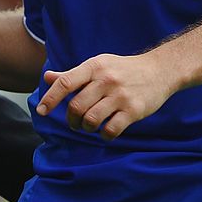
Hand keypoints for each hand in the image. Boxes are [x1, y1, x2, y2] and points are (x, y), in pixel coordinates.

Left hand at [35, 52, 177, 140]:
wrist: (160, 70)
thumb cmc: (122, 69)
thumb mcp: (97, 65)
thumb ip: (72, 74)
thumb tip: (47, 77)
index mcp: (94, 67)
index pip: (66, 82)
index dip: (50, 98)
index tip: (41, 112)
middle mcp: (106, 80)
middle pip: (76, 106)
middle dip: (71, 119)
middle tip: (74, 123)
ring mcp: (121, 95)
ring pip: (91, 120)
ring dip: (86, 127)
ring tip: (89, 126)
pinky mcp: (134, 110)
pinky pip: (111, 130)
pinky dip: (104, 135)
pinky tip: (105, 132)